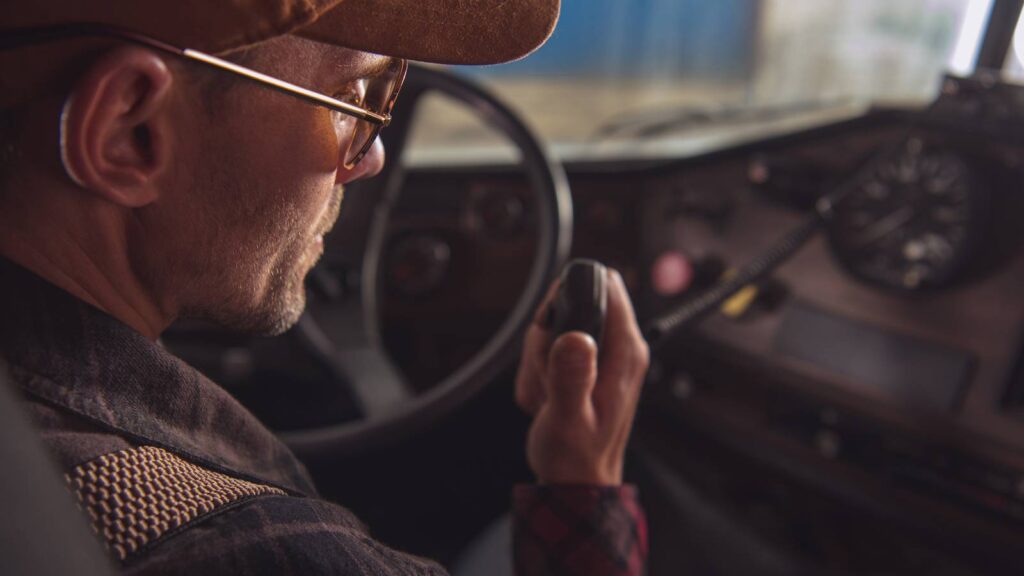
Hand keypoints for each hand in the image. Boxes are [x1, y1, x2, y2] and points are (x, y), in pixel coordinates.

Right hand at [515, 269, 649, 484]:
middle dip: (545, 337)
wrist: (574, 481)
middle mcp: (618, 347)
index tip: (553, 333)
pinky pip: (548, 348)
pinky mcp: (584, 363)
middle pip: (570, 303)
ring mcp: (600, 354)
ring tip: (547, 395)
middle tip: (547, 376)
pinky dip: (537, 373)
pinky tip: (546, 400)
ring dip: (538, 360)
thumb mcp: (569, 418)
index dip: (570, 298)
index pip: (606, 285)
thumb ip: (571, 376)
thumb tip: (575, 336)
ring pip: (554, 326)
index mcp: (625, 351)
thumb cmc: (576, 457)